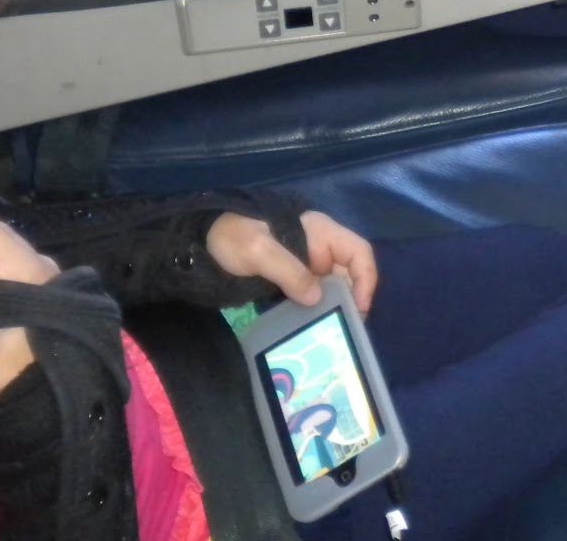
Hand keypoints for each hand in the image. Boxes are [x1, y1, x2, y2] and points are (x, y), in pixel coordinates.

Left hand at [207, 210, 377, 315]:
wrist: (200, 241)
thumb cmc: (232, 236)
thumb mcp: (258, 251)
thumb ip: (289, 271)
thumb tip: (316, 299)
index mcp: (319, 232)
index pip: (358, 252)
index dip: (365, 279)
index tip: (358, 307)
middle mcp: (319, 248)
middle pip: (349, 274)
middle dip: (351, 301)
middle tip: (345, 329)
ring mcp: (305, 264)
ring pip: (331, 288)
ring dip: (333, 308)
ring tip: (329, 334)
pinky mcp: (291, 279)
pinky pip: (312, 296)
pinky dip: (315, 311)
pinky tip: (310, 328)